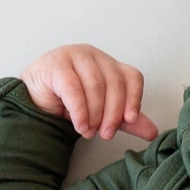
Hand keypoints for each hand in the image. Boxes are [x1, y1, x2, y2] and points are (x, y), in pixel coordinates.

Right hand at [19, 44, 159, 140]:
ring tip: (89, 132)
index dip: (135, 99)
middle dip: (112, 113)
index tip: (130, 120)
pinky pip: (73, 88)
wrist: (36, 102)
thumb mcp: (104, 114)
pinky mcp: (55, 63)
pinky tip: (80, 125)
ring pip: (95, 85)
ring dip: (94, 114)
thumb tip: (153, 133)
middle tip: (106, 134)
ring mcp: (74, 55)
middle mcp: (94, 56)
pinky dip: (79, 111)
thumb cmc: (71, 104)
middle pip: (114, 83)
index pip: (132, 77)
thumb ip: (127, 121)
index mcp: (110, 64)